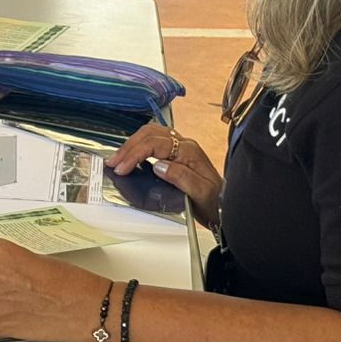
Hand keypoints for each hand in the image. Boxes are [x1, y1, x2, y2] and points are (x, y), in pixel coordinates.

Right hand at [107, 122, 221, 227]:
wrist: (226, 207)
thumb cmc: (215, 202)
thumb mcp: (201, 193)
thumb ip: (181, 177)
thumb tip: (158, 165)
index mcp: (189, 151)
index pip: (155, 143)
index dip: (135, 153)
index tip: (122, 168)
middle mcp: (184, 145)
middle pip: (150, 133)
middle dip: (129, 146)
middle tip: (114, 162)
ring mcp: (180, 147)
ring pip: (151, 134)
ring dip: (132, 144)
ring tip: (118, 159)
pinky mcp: (176, 154)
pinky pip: (154, 142)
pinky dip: (138, 146)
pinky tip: (131, 158)